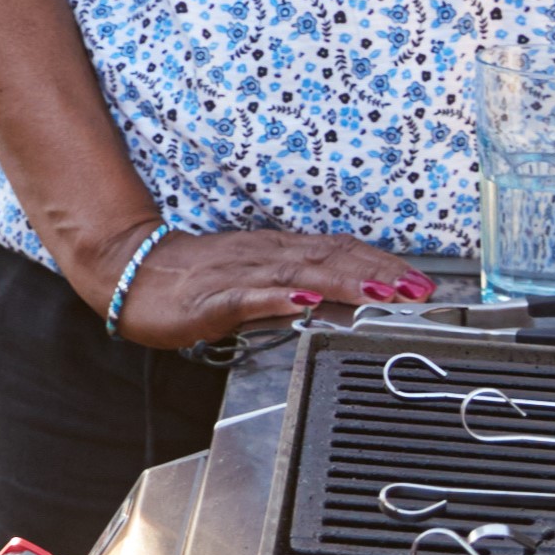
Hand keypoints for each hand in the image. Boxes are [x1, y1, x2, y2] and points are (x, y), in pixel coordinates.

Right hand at [95, 224, 435, 351]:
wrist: (132, 272)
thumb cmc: (195, 279)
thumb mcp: (256, 279)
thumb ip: (297, 283)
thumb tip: (344, 293)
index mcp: (279, 253)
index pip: (341, 252)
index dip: (383, 265)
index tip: (421, 282)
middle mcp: (266, 256)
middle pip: (332, 260)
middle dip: (379, 275)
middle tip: (419, 291)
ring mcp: (241, 274)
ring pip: (301, 274)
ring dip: (345, 283)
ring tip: (382, 295)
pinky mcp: (213, 297)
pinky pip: (249, 296)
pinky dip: (278, 298)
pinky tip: (303, 302)